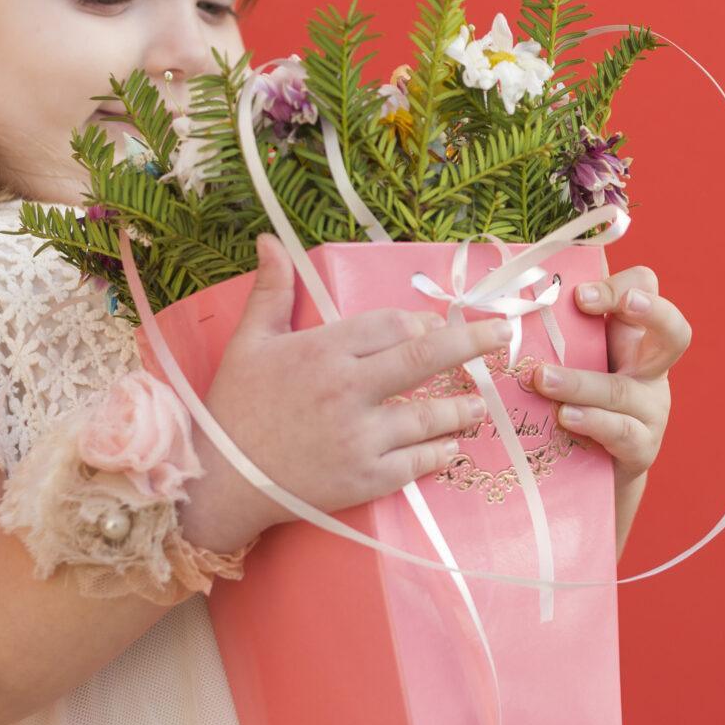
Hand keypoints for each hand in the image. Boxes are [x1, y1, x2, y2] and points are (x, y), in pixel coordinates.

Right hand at [186, 234, 517, 548]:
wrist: (219, 484)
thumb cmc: (234, 408)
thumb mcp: (248, 343)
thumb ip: (270, 291)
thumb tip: (270, 240)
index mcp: (324, 352)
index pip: (391, 325)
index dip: (419, 323)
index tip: (434, 326)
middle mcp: (349, 391)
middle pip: (426, 357)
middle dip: (473, 343)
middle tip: (505, 334)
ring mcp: (361, 438)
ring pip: (430, 415)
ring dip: (462, 406)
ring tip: (480, 404)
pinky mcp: (365, 479)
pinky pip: (417, 462)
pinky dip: (440, 452)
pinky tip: (450, 445)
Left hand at [536, 264, 691, 478]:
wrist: (597, 474)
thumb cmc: (581, 403)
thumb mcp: (576, 361)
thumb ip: (563, 331)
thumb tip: (515, 298)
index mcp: (636, 337)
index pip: (645, 291)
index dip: (620, 286)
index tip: (579, 296)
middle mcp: (653, 370)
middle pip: (675, 332)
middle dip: (653, 312)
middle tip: (609, 303)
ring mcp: (652, 410)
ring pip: (622, 390)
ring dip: (579, 383)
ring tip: (543, 379)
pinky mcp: (642, 448)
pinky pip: (620, 431)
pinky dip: (590, 421)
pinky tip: (565, 416)